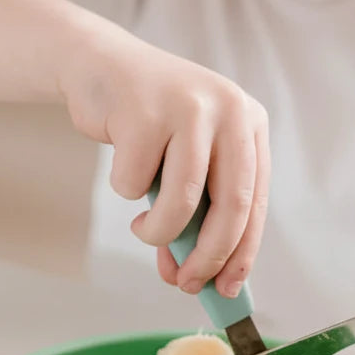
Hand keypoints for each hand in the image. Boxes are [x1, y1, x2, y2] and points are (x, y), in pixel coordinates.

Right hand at [60, 30, 269, 297]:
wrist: (98, 65)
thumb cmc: (148, 123)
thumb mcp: (185, 160)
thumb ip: (197, 211)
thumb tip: (192, 276)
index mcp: (249, 123)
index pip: (257, 201)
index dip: (243, 252)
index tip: (227, 289)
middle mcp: (229, 110)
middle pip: (232, 205)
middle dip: (208, 256)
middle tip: (185, 282)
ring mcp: (188, 108)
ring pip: (182, 201)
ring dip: (157, 231)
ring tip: (142, 228)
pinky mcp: (145, 111)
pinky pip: (134, 183)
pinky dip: (124, 189)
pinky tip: (121, 164)